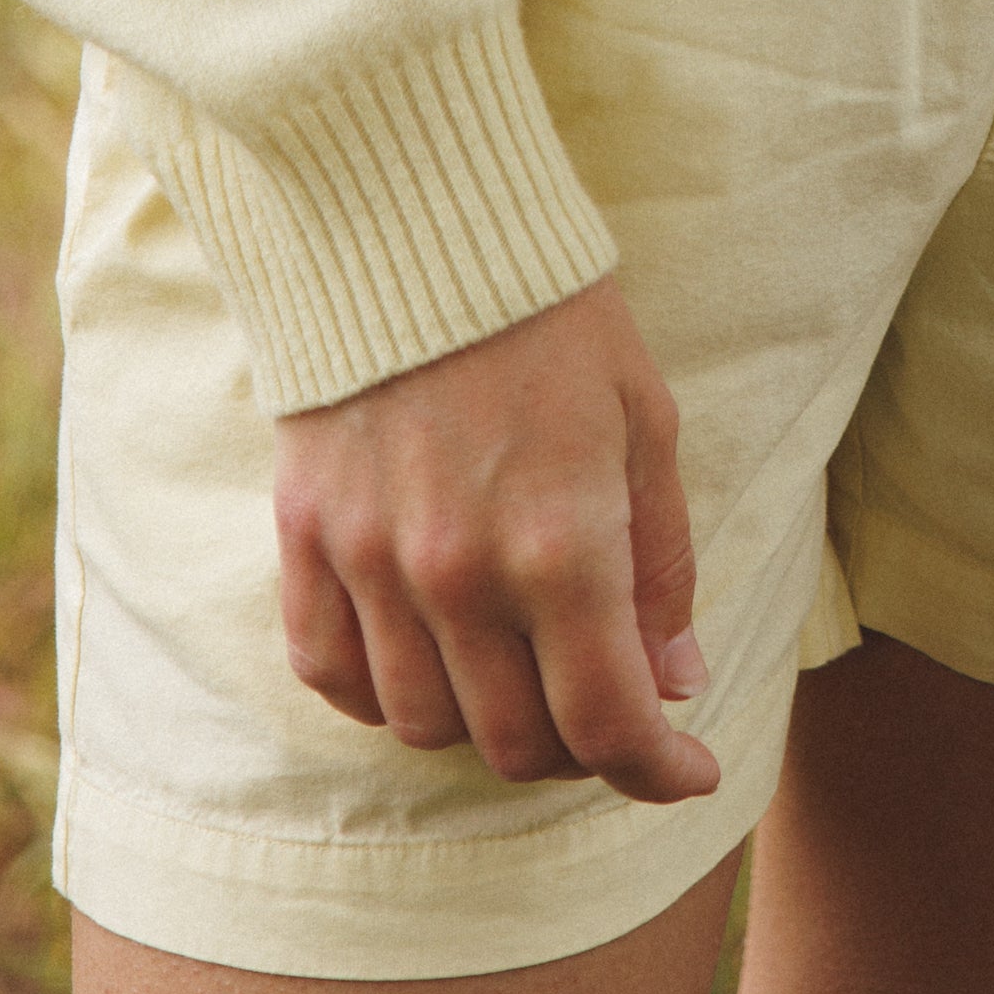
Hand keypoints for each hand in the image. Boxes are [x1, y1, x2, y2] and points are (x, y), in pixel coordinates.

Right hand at [272, 278, 717, 807]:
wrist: (414, 222)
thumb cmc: (552, 317)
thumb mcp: (646, 425)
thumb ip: (661, 567)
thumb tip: (673, 684)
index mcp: (564, 544)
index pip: (608, 724)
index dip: (657, 771)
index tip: (686, 771)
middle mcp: (461, 572)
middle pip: (516, 744)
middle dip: (579, 751)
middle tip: (607, 711)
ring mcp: (372, 560)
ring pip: (423, 724)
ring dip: (482, 725)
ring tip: (519, 677)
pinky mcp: (306, 537)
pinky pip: (329, 672)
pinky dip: (379, 693)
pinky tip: (425, 659)